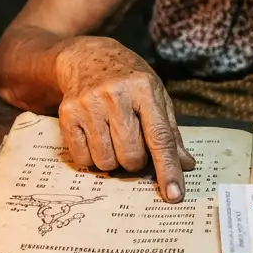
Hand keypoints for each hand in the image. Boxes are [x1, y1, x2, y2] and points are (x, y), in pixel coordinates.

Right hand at [54, 37, 195, 202]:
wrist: (87, 57)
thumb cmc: (129, 81)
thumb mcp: (156, 96)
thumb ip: (170, 132)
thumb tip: (186, 165)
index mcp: (144, 89)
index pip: (159, 138)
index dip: (168, 169)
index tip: (175, 195)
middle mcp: (115, 95)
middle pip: (131, 156)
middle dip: (136, 161)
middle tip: (133, 145)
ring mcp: (88, 104)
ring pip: (106, 162)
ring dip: (113, 161)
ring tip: (113, 138)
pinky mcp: (67, 114)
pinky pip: (83, 159)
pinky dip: (92, 158)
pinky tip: (95, 137)